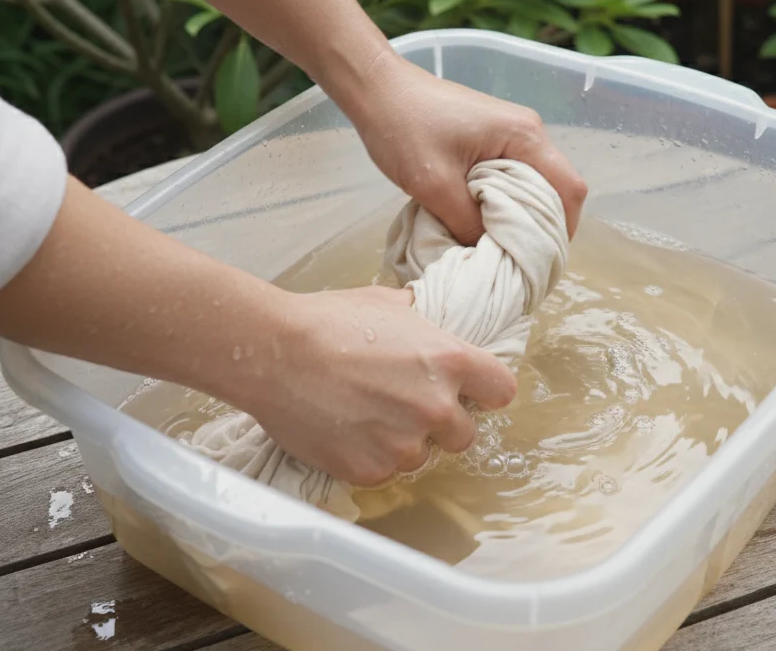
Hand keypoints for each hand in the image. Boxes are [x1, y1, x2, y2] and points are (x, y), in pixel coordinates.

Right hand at [247, 286, 516, 486]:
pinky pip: (384, 473)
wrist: (273, 353)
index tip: (471, 393)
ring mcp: (404, 443)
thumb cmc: (325, 321)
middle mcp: (436, 406)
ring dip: (403, 443)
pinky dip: (369, 459)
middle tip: (404, 407)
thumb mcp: (384, 304)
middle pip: (466, 434)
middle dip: (442, 425)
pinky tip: (345, 432)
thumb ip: (417, 320)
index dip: (485, 392)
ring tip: (365, 416)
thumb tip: (420, 315)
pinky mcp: (370, 470)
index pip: (502, 390)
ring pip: (422, 457)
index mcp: (450, 360)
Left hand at [341, 53, 587, 244]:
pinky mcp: (490, 138)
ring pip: (530, 186)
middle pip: (554, 190)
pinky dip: (501, 203)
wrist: (376, 89)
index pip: (569, 189)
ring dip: (517, 217)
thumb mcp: (435, 185)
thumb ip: (468, 223)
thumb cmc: (404, 128)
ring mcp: (509, 133)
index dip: (562, 230)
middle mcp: (527, 132)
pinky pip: (510, 178)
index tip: (539, 261)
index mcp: (524, 137)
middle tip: (516, 261)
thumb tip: (488, 253)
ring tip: (496, 246)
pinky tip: (480, 222)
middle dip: (539, 228)